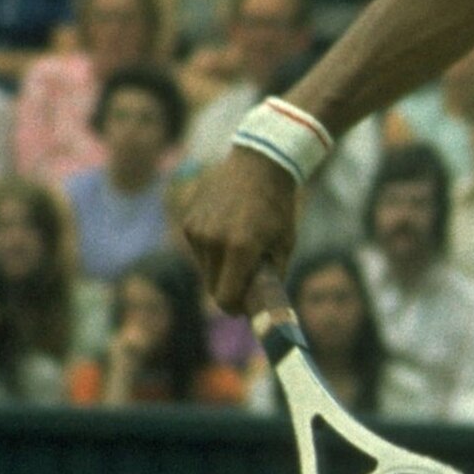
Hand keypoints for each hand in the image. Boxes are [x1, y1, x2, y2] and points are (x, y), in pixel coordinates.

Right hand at [179, 149, 300, 316]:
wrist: (259, 164)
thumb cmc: (278, 207)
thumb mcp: (284, 245)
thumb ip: (272, 278)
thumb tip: (263, 307)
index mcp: (241, 247)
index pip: (226, 298)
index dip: (236, 308)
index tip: (245, 308)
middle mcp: (213, 240)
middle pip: (213, 288)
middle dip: (230, 291)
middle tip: (246, 283)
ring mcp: (197, 230)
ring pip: (205, 271)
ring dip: (221, 270)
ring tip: (241, 249)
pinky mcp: (189, 222)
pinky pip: (199, 252)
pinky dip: (212, 252)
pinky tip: (228, 232)